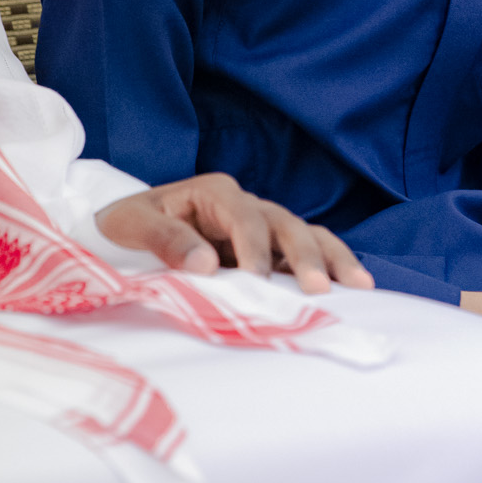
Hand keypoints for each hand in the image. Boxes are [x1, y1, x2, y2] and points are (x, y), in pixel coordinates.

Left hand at [96, 172, 373, 295]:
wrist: (123, 229)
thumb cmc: (125, 223)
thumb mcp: (131, 224)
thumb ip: (166, 239)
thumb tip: (207, 264)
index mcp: (214, 193)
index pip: (245, 218)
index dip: (254, 249)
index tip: (257, 280)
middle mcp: (245, 205)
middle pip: (285, 223)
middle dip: (305, 255)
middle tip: (317, 289)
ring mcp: (260, 227)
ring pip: (305, 234)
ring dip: (331, 258)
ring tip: (358, 285)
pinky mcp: (266, 250)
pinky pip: (304, 253)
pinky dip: (330, 264)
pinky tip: (355, 284)